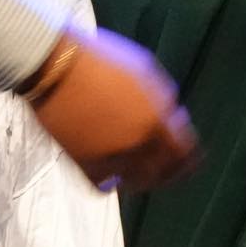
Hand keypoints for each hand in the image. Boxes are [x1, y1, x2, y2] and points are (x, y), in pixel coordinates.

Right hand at [28, 27, 201, 191]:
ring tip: (143, 173)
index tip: (190, 156)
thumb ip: (162, 97)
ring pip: (137, 183)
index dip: (189, 155)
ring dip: (144, 179)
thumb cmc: (102, 60)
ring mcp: (110, 159)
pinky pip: (104, 186)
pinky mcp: (82, 166)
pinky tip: (114, 178)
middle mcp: (138, 145)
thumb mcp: (144, 70)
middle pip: (164, 172)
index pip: (184, 152)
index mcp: (156, 120)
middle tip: (171, 169)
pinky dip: (111, 184)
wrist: (55, 68)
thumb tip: (171, 114)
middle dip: (171, 170)